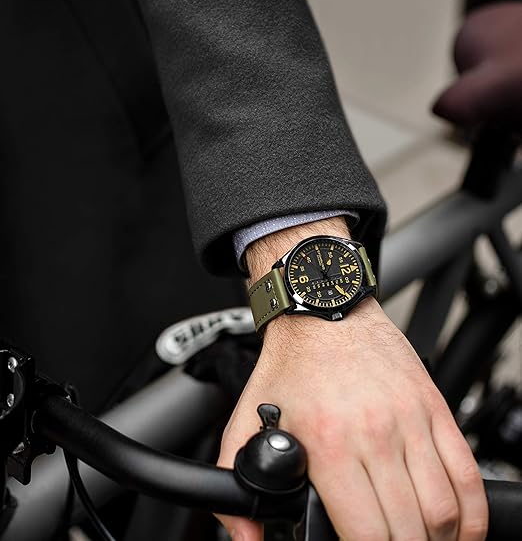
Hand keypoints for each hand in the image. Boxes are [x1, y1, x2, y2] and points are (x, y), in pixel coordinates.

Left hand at [216, 299, 487, 539]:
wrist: (324, 308)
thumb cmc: (292, 362)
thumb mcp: (246, 417)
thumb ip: (234, 475)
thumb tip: (244, 531)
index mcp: (329, 444)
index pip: (364, 532)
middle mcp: (375, 435)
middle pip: (409, 529)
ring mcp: (410, 421)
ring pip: (443, 511)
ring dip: (437, 539)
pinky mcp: (432, 406)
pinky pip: (466, 473)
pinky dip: (470, 513)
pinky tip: (458, 526)